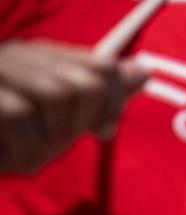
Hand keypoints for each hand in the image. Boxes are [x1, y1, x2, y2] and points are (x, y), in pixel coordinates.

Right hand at [0, 40, 148, 173]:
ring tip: (29, 154)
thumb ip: (93, 92)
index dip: (112, 99)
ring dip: (50, 139)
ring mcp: (0, 73)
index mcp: (36, 57)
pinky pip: (19, 115)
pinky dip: (22, 147)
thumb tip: (142, 73)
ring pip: (57, 95)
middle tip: (55, 145)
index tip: (104, 130)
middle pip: (83, 82)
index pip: (98, 66)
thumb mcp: (45, 115)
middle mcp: (16, 56)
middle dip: (80, 124)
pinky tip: (7, 158)